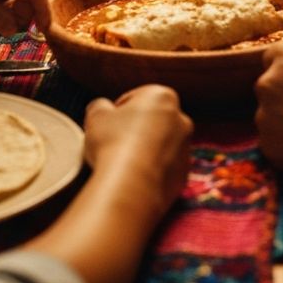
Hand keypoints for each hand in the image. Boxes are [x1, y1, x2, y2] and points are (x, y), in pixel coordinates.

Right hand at [84, 85, 193, 217]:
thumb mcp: (96, 115)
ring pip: (160, 145)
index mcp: (162, 97)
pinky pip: (165, 168)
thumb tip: (101, 107)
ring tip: (122, 163)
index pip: (135, 99)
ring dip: (145, 150)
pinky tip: (134, 177)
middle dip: (135, 130)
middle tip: (113, 144)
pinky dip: (152, 170)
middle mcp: (181, 119)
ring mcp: (185, 148)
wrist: (131, 185)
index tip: (106, 127)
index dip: (116, 113)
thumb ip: (100, 106)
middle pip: (152, 121)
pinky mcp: (184, 173)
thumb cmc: (113, 143)